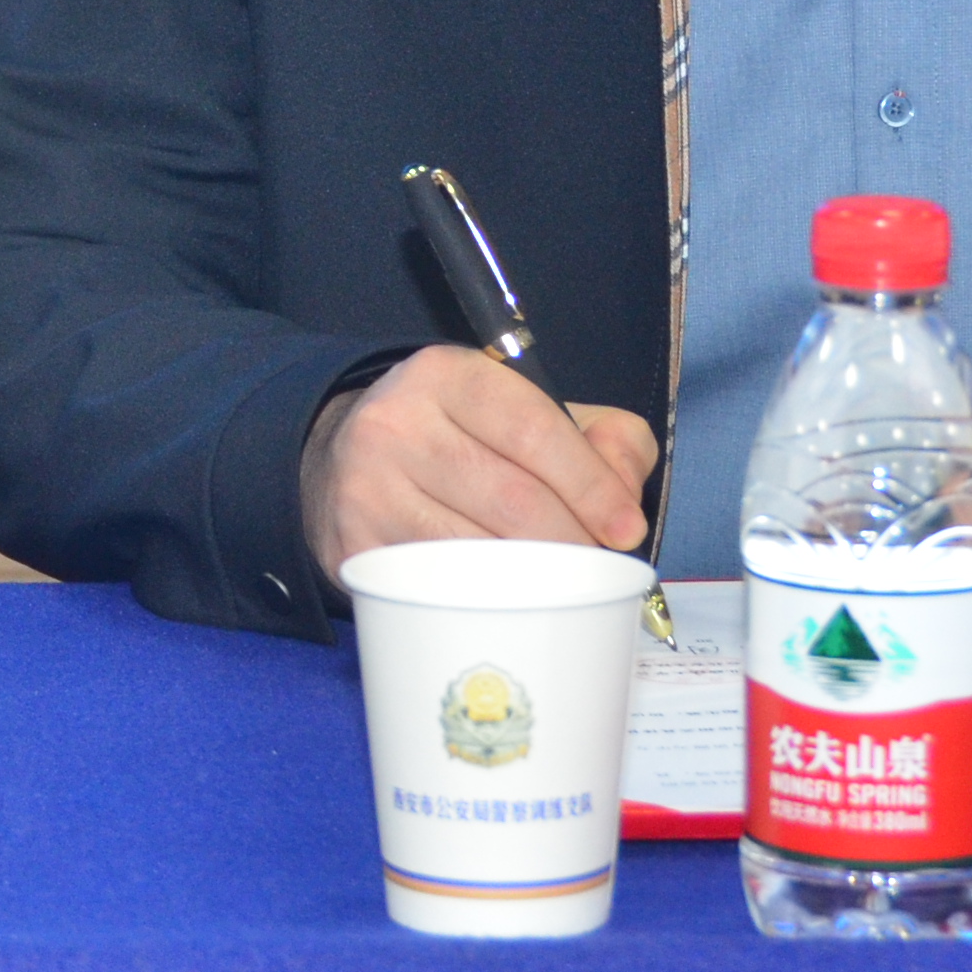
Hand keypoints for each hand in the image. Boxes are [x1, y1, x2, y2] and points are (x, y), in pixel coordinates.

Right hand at [302, 346, 657, 579]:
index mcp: (448, 374)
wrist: (345, 457)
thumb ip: (603, 436)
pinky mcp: (356, 545)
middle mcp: (398, 422)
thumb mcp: (530, 410)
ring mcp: (369, 487)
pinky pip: (441, 585)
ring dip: (537, 577)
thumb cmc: (461, 436)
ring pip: (478, 550)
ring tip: (565, 584)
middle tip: (600, 568)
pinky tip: (511, 598)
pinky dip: (488, 597)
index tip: (626, 528)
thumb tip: (625, 492)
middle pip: (512, 498)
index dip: (589, 484)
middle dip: (572, 541)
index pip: (533, 429)